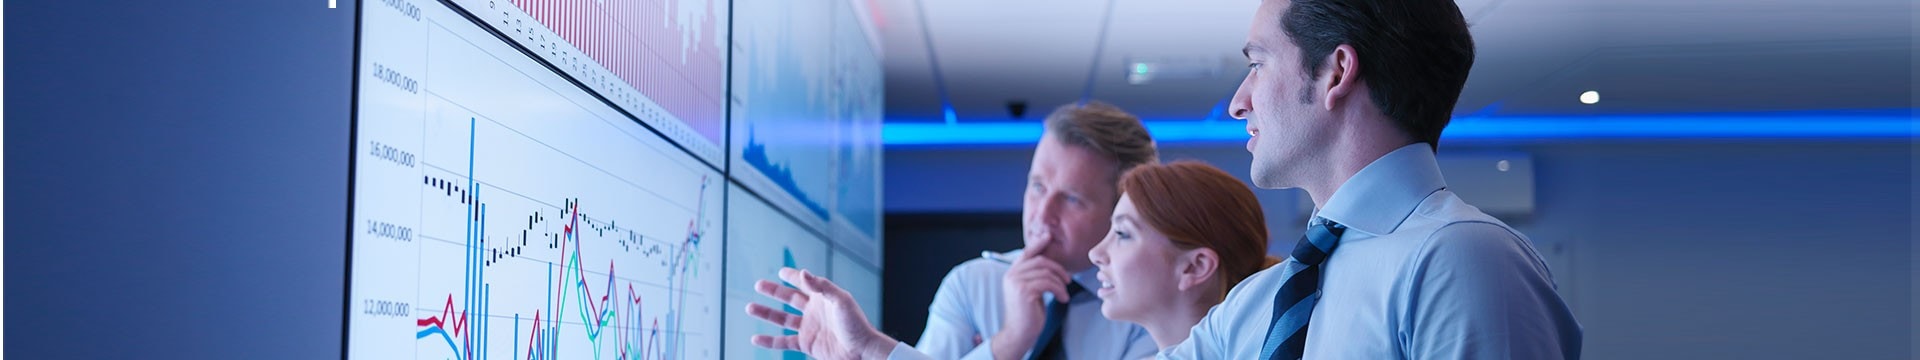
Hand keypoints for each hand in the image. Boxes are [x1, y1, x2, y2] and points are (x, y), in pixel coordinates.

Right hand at [745, 267, 897, 359]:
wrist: (861, 351)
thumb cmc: (856, 324)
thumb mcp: (841, 301)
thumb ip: (822, 286)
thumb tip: (803, 272)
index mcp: (823, 297)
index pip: (805, 282)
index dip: (793, 276)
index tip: (781, 272)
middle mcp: (814, 311)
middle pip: (790, 298)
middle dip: (774, 292)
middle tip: (758, 285)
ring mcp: (809, 328)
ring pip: (782, 319)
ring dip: (766, 313)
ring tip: (749, 307)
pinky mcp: (806, 344)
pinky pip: (784, 341)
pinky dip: (769, 340)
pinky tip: (755, 338)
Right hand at [990, 230, 1071, 359]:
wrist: (1019, 333)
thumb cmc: (1028, 313)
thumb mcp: (1030, 290)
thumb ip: (1034, 276)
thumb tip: (1048, 263)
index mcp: (1011, 273)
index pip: (1026, 253)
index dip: (1038, 243)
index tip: (1048, 236)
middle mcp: (1011, 275)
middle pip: (1039, 261)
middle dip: (1057, 268)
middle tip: (1068, 279)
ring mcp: (1016, 282)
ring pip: (1046, 272)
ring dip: (1059, 282)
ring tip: (1064, 293)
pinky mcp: (1024, 291)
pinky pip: (1048, 283)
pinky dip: (1059, 290)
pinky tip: (1062, 299)